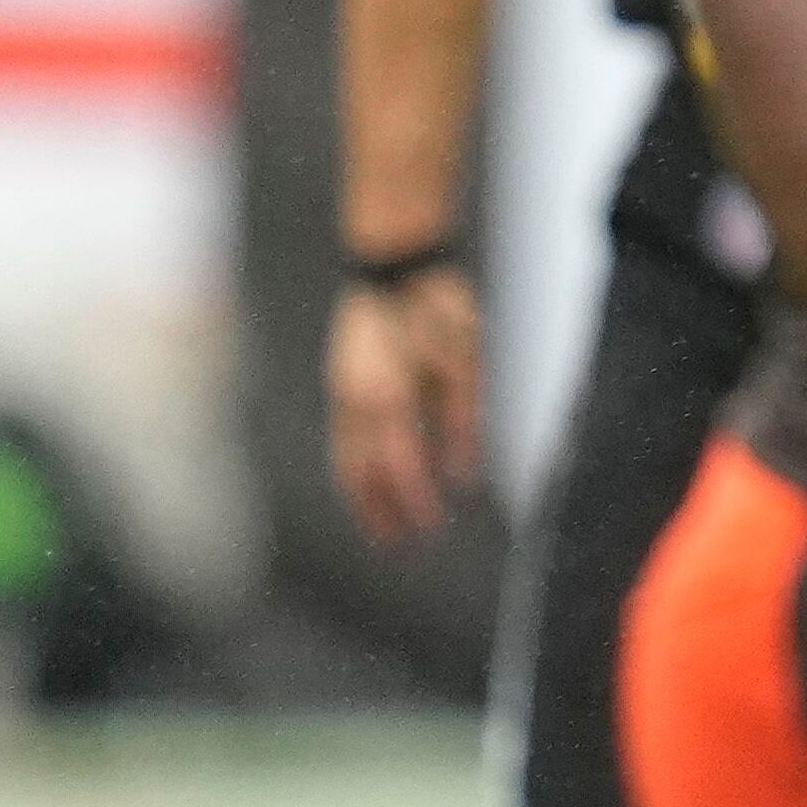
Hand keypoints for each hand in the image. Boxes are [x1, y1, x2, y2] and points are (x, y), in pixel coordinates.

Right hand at [325, 268, 481, 543]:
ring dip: (361, 495)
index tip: (431, 527)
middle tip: (396, 545)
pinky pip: (342, 439)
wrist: (395, 261)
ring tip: (378, 523)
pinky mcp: (340, 383)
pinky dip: (352, 467)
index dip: (414, 502)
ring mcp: (341, 392)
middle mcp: (357, 403)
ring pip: (345, 460)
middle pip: (361, 475)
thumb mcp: (466, 363)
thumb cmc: (439, 308)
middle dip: (378, 512)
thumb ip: (462, 422)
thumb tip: (461, 476)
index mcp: (390, 399)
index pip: (401, 469)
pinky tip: (367, 479)